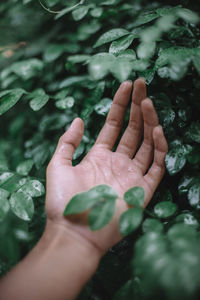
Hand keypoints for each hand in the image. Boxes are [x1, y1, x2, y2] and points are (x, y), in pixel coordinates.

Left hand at [46, 78, 167, 254]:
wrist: (73, 233)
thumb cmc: (63, 202)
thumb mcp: (58, 165)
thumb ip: (68, 142)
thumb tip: (78, 119)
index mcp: (99, 156)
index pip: (114, 125)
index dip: (120, 105)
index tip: (126, 85)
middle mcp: (118, 162)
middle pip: (133, 130)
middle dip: (138, 106)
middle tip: (142, 84)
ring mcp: (132, 175)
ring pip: (146, 143)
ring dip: (149, 122)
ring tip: (148, 101)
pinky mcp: (143, 190)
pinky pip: (156, 166)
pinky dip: (159, 148)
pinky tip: (157, 129)